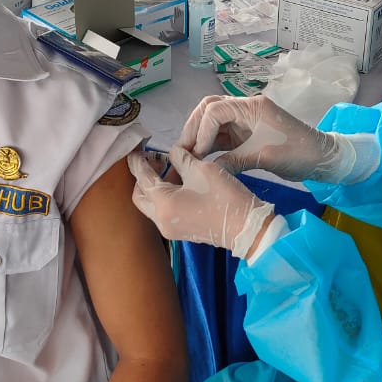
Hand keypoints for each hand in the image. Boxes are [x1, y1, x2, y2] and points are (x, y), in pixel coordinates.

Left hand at [128, 148, 274, 258]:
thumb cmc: (224, 198)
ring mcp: (170, 228)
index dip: (138, 162)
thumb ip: (181, 159)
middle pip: (140, 195)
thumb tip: (173, 154)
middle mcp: (161, 219)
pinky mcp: (181, 231)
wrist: (246, 228)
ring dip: (155, 186)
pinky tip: (179, 182)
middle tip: (152, 159)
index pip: (142, 178)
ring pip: (151, 204)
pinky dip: (165, 196)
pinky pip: (163, 211)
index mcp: (163, 203)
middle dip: (142, 176)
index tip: (135, 150)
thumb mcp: (201, 170)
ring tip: (169, 167)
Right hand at [177, 94, 374, 183]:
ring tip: (187, 156)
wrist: (321, 158)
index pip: (215, 110)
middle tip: (182, 151)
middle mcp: (246, 109)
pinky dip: (210, 145)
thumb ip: (232, 161)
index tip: (197, 153)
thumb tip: (205, 171)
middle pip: (209, 109)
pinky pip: (222, 135)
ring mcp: (245, 121)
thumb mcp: (263, 157)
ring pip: (213, 122)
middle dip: (194, 128)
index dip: (202, 130)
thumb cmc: (297, 153)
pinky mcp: (246, 134)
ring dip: (199, 136)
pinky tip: (201, 159)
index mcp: (252, 107)